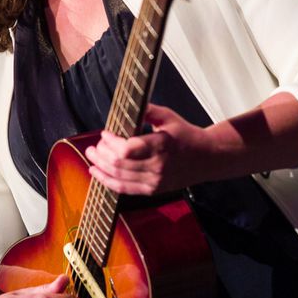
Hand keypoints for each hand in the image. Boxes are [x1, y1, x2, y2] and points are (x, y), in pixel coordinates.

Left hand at [85, 103, 213, 194]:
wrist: (206, 158)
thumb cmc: (185, 134)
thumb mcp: (168, 116)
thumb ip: (147, 110)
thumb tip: (125, 107)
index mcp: (161, 146)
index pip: (126, 149)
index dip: (110, 142)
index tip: (105, 133)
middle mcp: (157, 166)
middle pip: (119, 164)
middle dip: (101, 154)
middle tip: (94, 146)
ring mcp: (155, 181)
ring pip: (118, 177)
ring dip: (100, 167)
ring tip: (91, 157)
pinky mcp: (152, 190)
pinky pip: (125, 189)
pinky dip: (108, 181)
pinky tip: (97, 173)